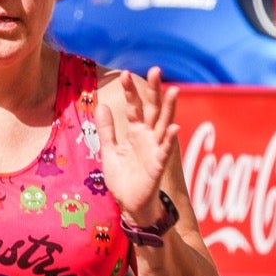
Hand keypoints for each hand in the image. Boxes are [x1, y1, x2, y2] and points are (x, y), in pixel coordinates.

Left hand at [94, 67, 178, 224]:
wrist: (129, 205)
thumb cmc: (123, 179)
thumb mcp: (109, 151)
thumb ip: (107, 129)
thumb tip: (101, 105)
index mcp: (136, 133)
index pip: (135, 107)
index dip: (131, 91)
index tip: (125, 73)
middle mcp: (148, 137)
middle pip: (154, 109)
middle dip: (155, 91)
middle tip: (156, 70)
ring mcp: (155, 150)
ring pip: (164, 125)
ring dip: (169, 109)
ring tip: (174, 90)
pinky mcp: (158, 166)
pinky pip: (165, 150)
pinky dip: (169, 139)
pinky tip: (174, 128)